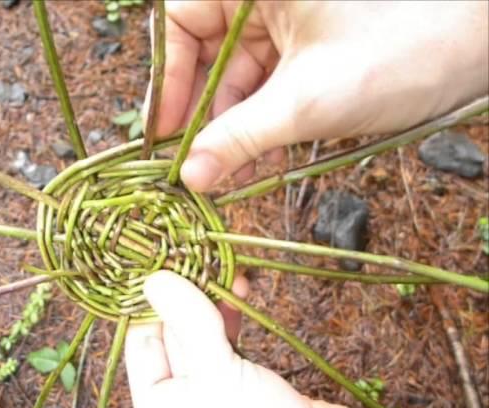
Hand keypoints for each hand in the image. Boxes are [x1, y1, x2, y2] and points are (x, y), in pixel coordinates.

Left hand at [125, 271, 417, 407]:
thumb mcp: (218, 383)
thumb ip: (190, 328)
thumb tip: (155, 280)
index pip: (142, 342)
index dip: (151, 301)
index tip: (162, 259)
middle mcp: (186, 403)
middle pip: (174, 334)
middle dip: (186, 294)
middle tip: (197, 253)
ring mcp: (222, 393)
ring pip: (205, 334)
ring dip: (211, 299)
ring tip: (221, 265)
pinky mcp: (255, 384)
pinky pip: (235, 341)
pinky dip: (235, 313)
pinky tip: (240, 288)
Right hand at [146, 1, 487, 190]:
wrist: (483, 40)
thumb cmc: (404, 47)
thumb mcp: (307, 101)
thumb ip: (239, 138)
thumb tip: (192, 176)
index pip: (182, 21)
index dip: (169, 81)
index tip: (165, 135)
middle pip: (208, 54)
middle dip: (205, 114)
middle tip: (196, 165)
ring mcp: (288, 17)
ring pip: (239, 75)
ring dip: (233, 127)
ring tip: (228, 175)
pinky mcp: (309, 44)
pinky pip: (268, 83)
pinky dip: (261, 121)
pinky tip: (255, 160)